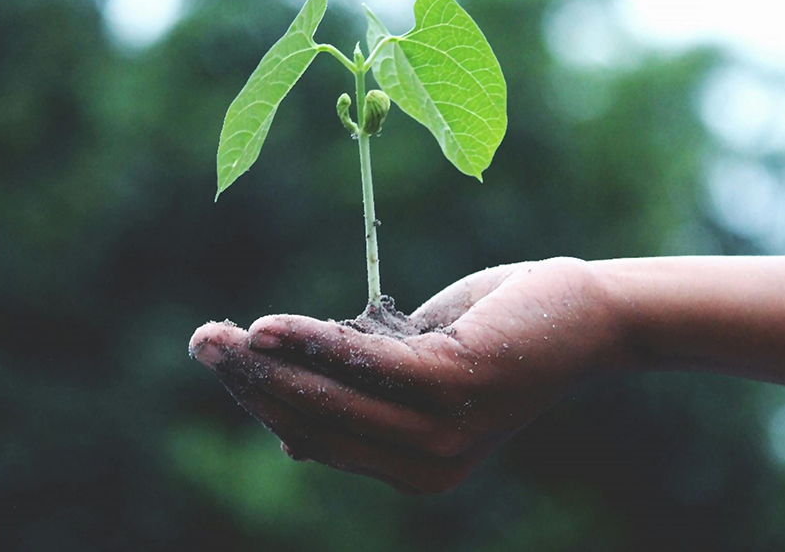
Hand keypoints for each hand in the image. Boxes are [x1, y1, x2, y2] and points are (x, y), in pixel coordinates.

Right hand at [189, 257, 628, 493]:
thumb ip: (362, 398)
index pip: (319, 438)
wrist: (583, 314)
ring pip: (331, 399)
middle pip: (315, 423)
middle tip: (201, 342)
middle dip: (250, 384)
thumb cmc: (495, 334)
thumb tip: (287, 434)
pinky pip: (365, 364)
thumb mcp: (417, 371)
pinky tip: (269, 327)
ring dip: (267, 365)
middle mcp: (427, 466)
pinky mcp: (455, 386)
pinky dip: (313, 343)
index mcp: (414, 469)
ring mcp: (442, 432)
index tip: (223, 361)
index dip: (263, 402)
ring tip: (217, 336)